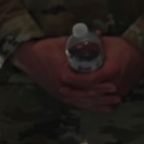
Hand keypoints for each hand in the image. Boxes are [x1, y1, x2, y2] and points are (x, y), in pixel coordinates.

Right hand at [10, 35, 143, 110]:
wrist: (26, 57)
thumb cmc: (43, 48)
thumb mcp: (62, 43)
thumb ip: (80, 41)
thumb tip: (99, 35)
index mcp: (63, 74)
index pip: (85, 83)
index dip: (100, 85)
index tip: (113, 84)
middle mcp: (61, 86)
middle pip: (86, 96)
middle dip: (103, 97)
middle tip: (118, 96)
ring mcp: (58, 92)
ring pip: (82, 102)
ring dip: (98, 104)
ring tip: (112, 105)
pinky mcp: (57, 95)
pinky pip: (75, 103)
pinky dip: (88, 106)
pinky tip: (99, 108)